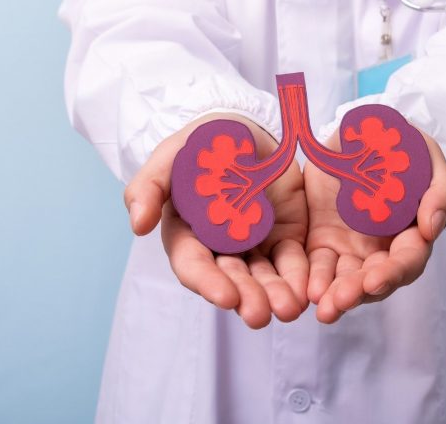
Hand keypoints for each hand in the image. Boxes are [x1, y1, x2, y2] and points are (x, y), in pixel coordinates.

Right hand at [124, 113, 308, 328]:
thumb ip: (150, 187)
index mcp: (188, 234)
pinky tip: (308, 291)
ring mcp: (255, 245)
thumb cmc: (200, 144)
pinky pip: (293, 260)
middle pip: (232, 279)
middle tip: (259, 315)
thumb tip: (137, 225)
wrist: (244, 129)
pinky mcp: (285, 236)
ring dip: (275, 295)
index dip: (207, 282)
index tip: (225, 297)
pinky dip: (299, 276)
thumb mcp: (171, 157)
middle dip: (246, 297)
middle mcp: (220, 248)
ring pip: (264, 277)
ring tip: (288, 309)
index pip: (194, 264)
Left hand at [304, 129, 445, 322]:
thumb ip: (441, 192)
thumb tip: (432, 229)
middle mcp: (383, 247)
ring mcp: (352, 248)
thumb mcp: (428, 158)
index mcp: (412, 231)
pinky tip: (306, 291)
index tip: (376, 280)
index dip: (395, 272)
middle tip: (341, 300)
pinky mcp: (323, 242)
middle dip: (360, 292)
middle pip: (377, 280)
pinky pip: (319, 267)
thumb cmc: (401, 146)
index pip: (409, 260)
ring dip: (337, 297)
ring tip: (323, 308)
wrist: (359, 133)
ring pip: (347, 281)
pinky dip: (314, 281)